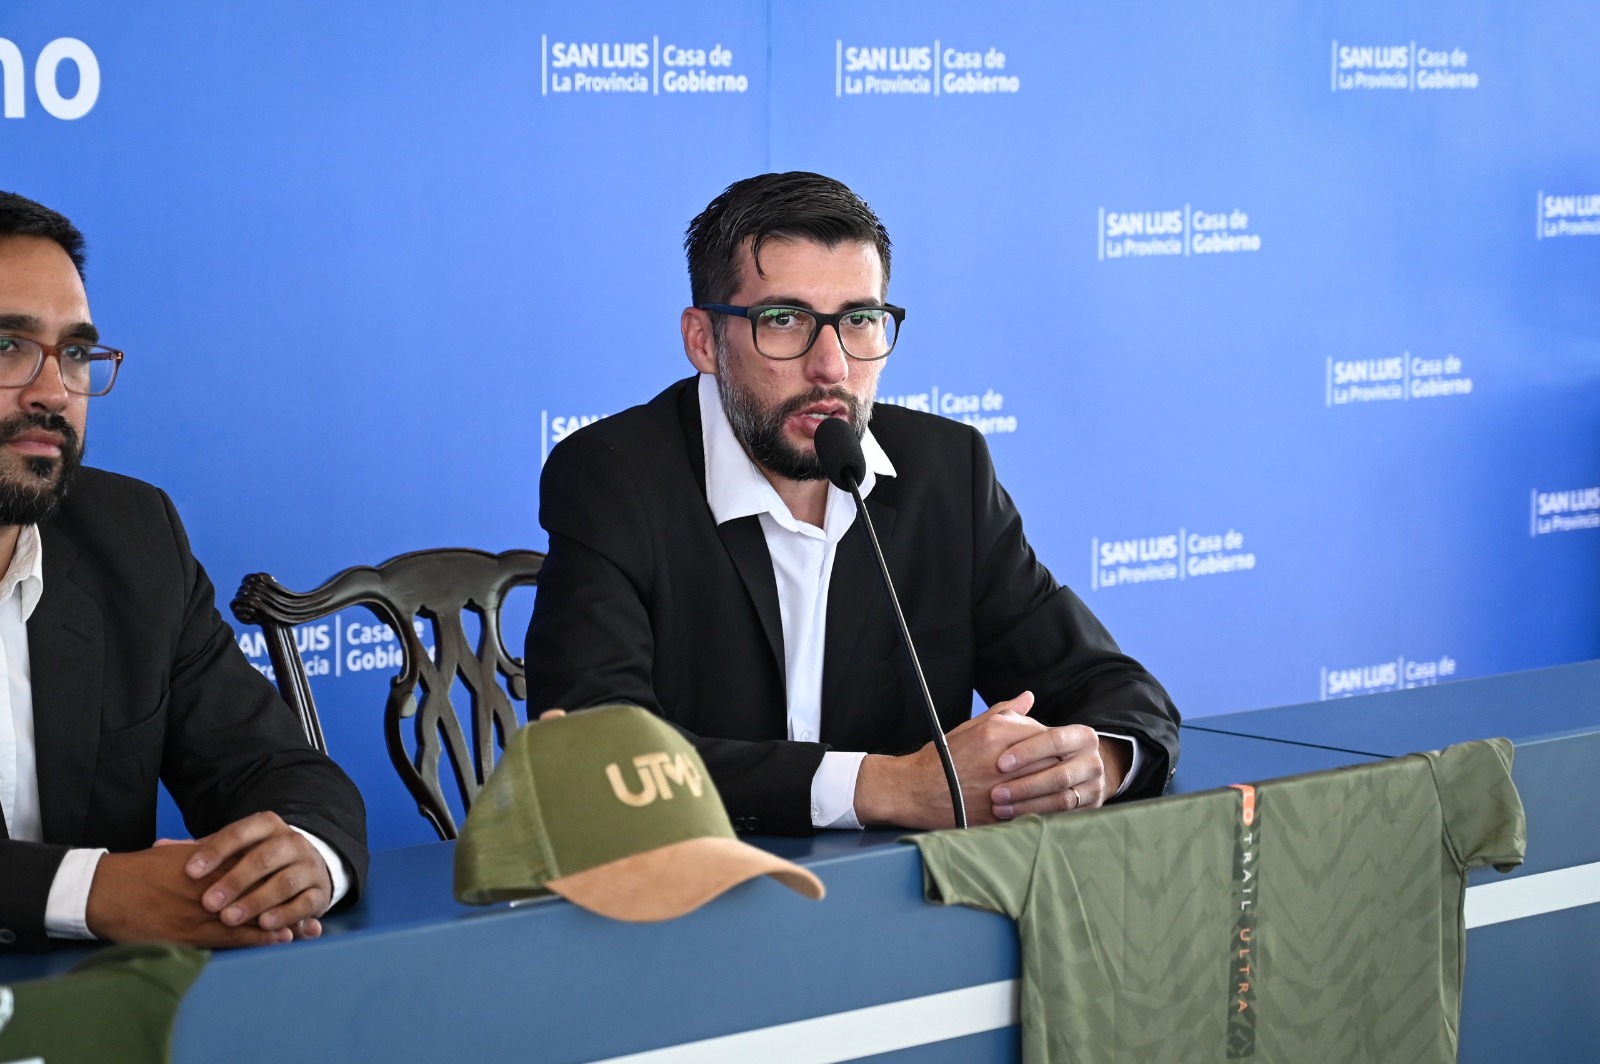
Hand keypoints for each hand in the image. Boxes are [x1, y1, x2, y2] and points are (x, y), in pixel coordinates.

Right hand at [85, 843, 289, 947]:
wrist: (103, 889)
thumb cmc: (137, 871)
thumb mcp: (175, 854)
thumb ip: (203, 851)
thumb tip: (221, 846)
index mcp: (209, 864)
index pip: (253, 868)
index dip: (278, 876)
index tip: (300, 880)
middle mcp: (211, 884)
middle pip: (258, 891)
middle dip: (285, 900)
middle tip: (314, 909)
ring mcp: (201, 909)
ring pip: (249, 915)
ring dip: (278, 922)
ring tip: (305, 927)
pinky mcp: (188, 932)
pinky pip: (230, 936)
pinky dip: (256, 937)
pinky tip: (277, 938)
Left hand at [184, 811, 332, 938]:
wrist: (306, 864)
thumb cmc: (258, 858)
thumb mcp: (234, 848)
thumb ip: (202, 848)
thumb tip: (160, 844)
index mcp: (267, 826)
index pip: (240, 833)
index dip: (215, 851)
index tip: (190, 871)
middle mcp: (291, 842)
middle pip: (264, 858)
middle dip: (235, 881)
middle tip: (208, 903)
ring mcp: (309, 866)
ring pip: (284, 882)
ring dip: (257, 901)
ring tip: (230, 918)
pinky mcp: (320, 892)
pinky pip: (305, 903)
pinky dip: (286, 915)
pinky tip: (265, 925)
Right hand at [855, 691, 1049, 828]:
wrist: (914, 790)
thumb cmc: (941, 758)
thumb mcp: (971, 728)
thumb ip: (1004, 712)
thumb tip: (1027, 697)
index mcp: (995, 734)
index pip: (1045, 734)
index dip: (1053, 741)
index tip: (1052, 746)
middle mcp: (1001, 759)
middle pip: (1052, 759)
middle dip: (1058, 762)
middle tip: (1057, 765)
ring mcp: (1002, 788)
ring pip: (1047, 785)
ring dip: (1053, 784)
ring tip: (1051, 784)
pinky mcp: (1000, 813)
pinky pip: (1035, 808)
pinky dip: (1042, 805)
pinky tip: (1039, 802)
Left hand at [990, 725, 1130, 819]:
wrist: (1078, 775)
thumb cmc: (1044, 750)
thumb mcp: (1033, 732)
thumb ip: (1024, 717)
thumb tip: (1025, 696)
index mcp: (1082, 736)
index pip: (1054, 740)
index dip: (1027, 752)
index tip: (1000, 763)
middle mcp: (1094, 760)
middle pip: (1059, 775)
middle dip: (1024, 785)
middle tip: (995, 793)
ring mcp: (1095, 786)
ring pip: (1061, 799)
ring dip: (1027, 805)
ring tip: (999, 807)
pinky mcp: (1091, 808)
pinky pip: (1063, 816)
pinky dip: (1037, 817)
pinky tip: (1014, 818)